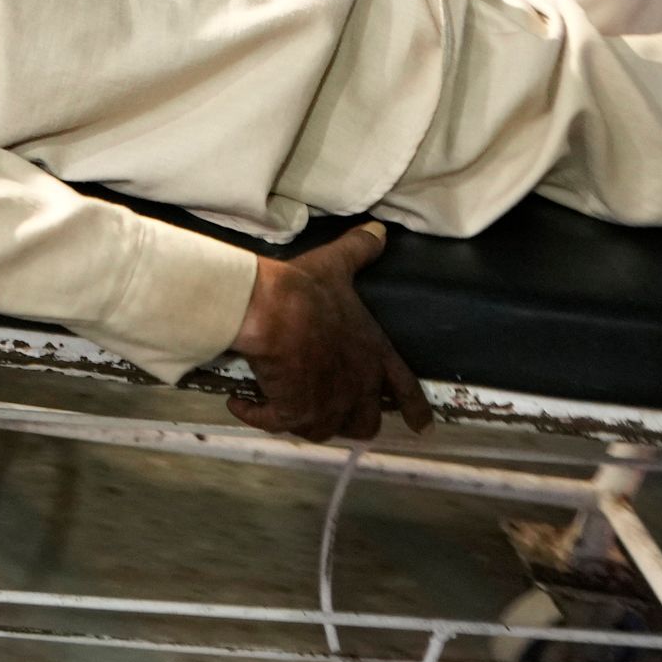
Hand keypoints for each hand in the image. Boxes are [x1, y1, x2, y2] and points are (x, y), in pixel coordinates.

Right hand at [223, 224, 426, 441]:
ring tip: (286, 408)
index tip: (421, 427)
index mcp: (374, 354)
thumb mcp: (338, 265)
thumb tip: (379, 231)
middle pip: (364, 423)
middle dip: (350, 421)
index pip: (404, 388)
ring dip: (304, 420)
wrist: (276, 312)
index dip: (414, 408)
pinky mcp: (295, 414)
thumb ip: (360, 250)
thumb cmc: (310, 290)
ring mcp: (328, 406)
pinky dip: (256, 415)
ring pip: (322, 430)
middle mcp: (357, 387)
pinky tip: (240, 403)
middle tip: (332, 411)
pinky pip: (273, 423)